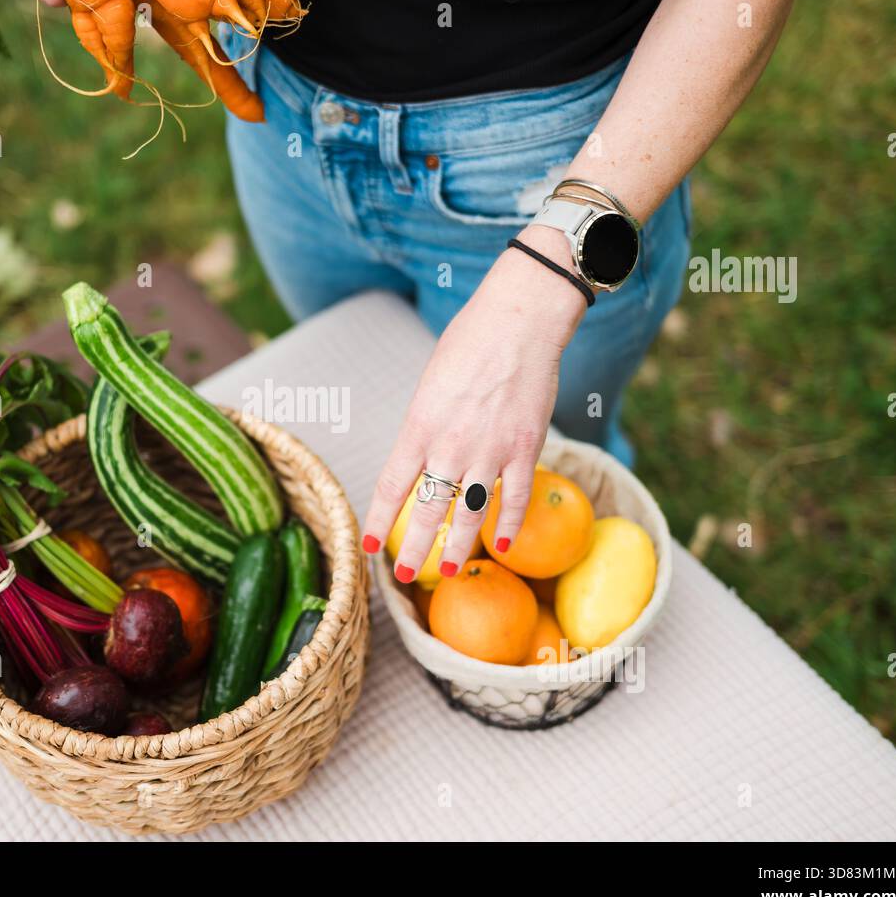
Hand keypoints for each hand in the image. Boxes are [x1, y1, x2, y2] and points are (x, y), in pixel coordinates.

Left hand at [362, 227, 587, 581]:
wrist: (518, 321)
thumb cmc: (468, 344)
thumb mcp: (430, 386)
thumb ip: (425, 427)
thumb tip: (423, 460)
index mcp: (419, 426)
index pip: (392, 486)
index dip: (380, 520)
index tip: (371, 546)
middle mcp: (451, 445)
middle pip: (428, 510)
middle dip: (415, 549)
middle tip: (405, 575)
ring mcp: (490, 450)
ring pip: (471, 513)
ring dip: (458, 546)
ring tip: (449, 570)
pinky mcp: (525, 448)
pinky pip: (516, 497)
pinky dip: (510, 525)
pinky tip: (504, 546)